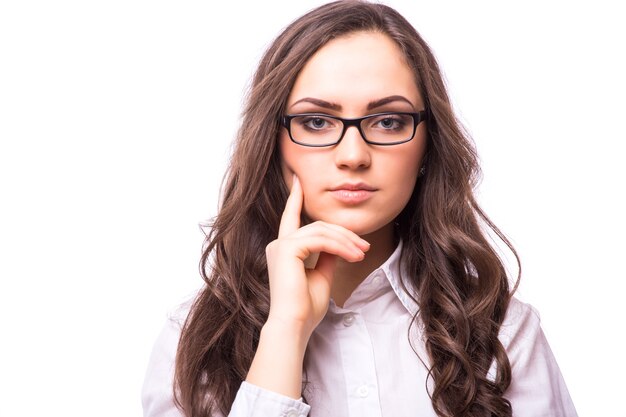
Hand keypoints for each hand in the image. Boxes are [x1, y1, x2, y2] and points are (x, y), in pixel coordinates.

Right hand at [264, 175, 369, 336]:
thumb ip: (327, 257)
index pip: (291, 218)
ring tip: (363, 253)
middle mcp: (278, 244)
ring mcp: (281, 245)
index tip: (298, 180)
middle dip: (344, 234)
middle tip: (365, 247)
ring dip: (346, 241)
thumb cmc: (305, 309)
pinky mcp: (287, 248)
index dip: (295, 198)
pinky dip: (340, 246)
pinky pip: (320, 239)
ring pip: (321, 230)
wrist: (294, 325)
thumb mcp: (321, 277)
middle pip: (317, 226)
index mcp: (284, 250)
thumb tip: (338, 245)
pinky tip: (353, 255)